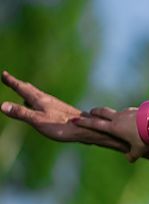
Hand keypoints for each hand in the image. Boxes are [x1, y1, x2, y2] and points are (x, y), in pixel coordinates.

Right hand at [1, 70, 128, 152]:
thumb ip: (21, 113)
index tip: (4, 74)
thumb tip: (2, 105)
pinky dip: (37, 101)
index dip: (12, 82)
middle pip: (30, 90)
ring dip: (28, 91)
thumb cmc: (62, 126)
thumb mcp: (38, 120)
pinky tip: (40, 107)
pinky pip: (44, 103)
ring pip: (38, 96)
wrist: (87, 129)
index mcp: (40, 100)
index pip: (22, 89)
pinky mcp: (61, 112)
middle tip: (9, 79)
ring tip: (23, 90)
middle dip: (18, 84)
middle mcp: (47, 100)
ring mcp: (55, 106)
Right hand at [74, 106, 148, 161]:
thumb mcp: (138, 150)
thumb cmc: (147, 138)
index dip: (83, 122)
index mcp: (114, 127)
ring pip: (115, 112)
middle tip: (89, 113)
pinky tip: (129, 119)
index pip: (94, 124)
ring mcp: (127, 112)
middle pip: (102, 112)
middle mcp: (118, 117)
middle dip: (95, 112)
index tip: (74, 120)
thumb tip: (129, 159)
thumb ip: (132, 155)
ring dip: (111, 114)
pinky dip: (125, 115)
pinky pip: (127, 112)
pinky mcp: (136, 109)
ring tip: (111, 118)